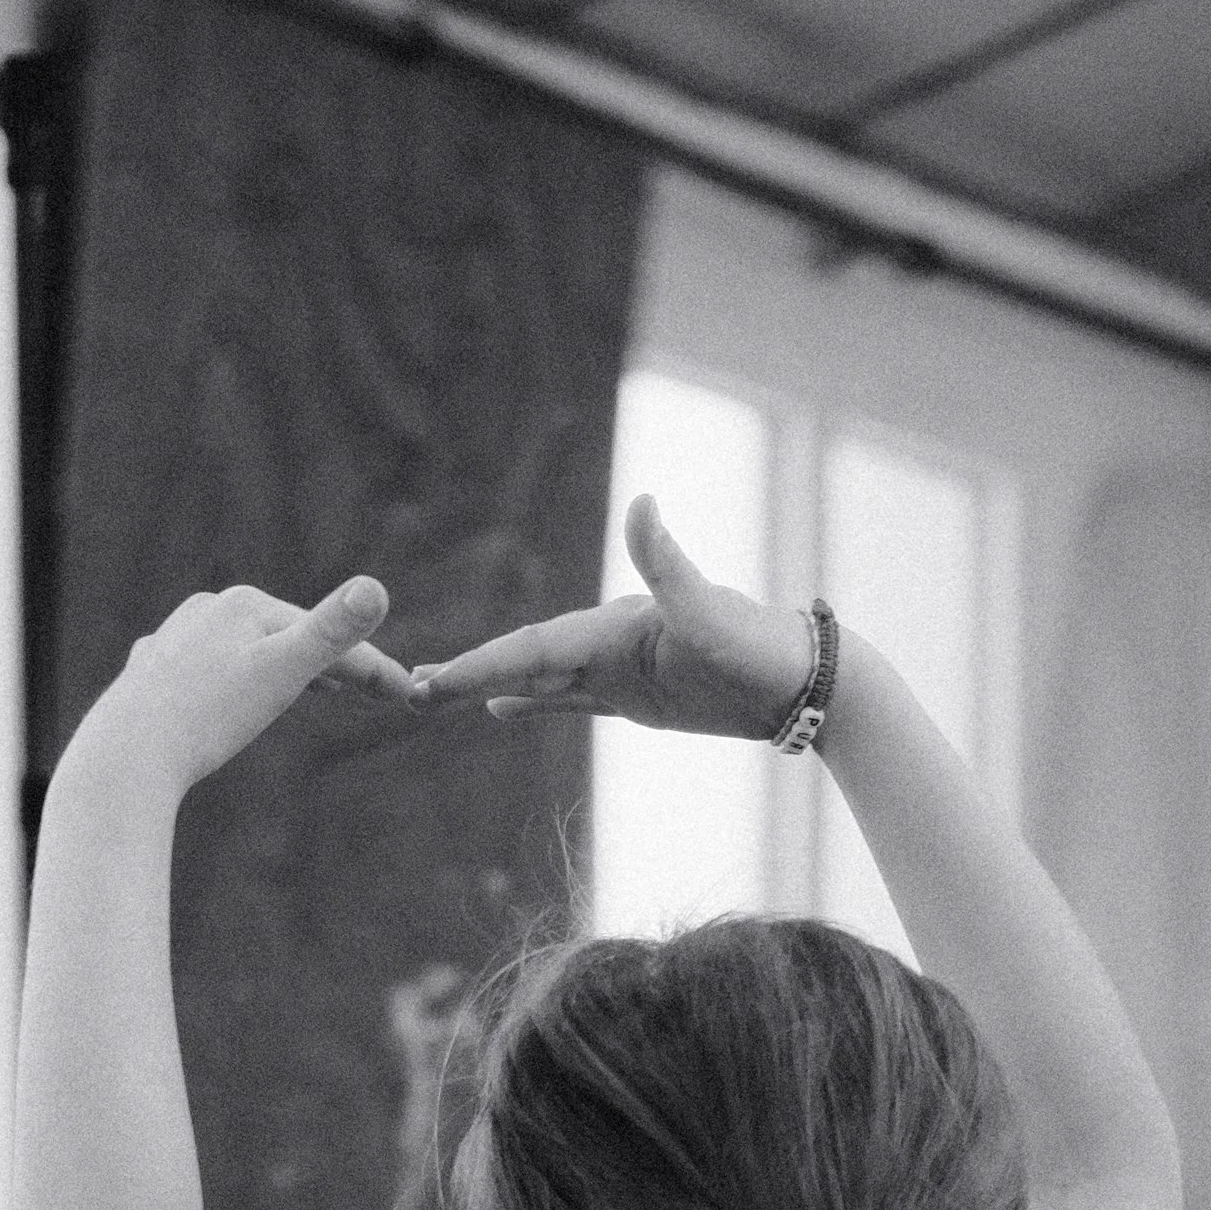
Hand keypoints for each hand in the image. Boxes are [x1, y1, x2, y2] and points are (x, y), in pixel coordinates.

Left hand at [82, 579, 413, 795]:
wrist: (129, 752)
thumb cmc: (211, 715)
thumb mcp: (282, 673)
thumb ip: (331, 633)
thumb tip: (376, 588)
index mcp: (247, 606)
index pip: (323, 639)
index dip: (370, 668)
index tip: (405, 694)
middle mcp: (207, 610)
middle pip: (284, 638)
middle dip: (329, 661)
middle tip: (369, 687)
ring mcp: (175, 639)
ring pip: (242, 650)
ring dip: (280, 667)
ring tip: (311, 689)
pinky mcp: (150, 673)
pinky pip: (202, 672)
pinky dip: (229, 681)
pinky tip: (222, 692)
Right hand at [409, 496, 813, 738]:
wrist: (799, 678)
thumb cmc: (759, 647)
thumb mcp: (711, 612)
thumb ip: (668, 563)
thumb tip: (642, 501)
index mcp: (614, 626)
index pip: (534, 648)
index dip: (483, 665)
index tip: (436, 681)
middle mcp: (608, 642)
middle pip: (524, 661)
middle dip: (469, 674)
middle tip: (411, 688)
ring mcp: (618, 668)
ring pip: (538, 679)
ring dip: (489, 685)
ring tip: (438, 693)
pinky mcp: (635, 696)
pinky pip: (568, 699)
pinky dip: (531, 701)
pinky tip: (502, 709)